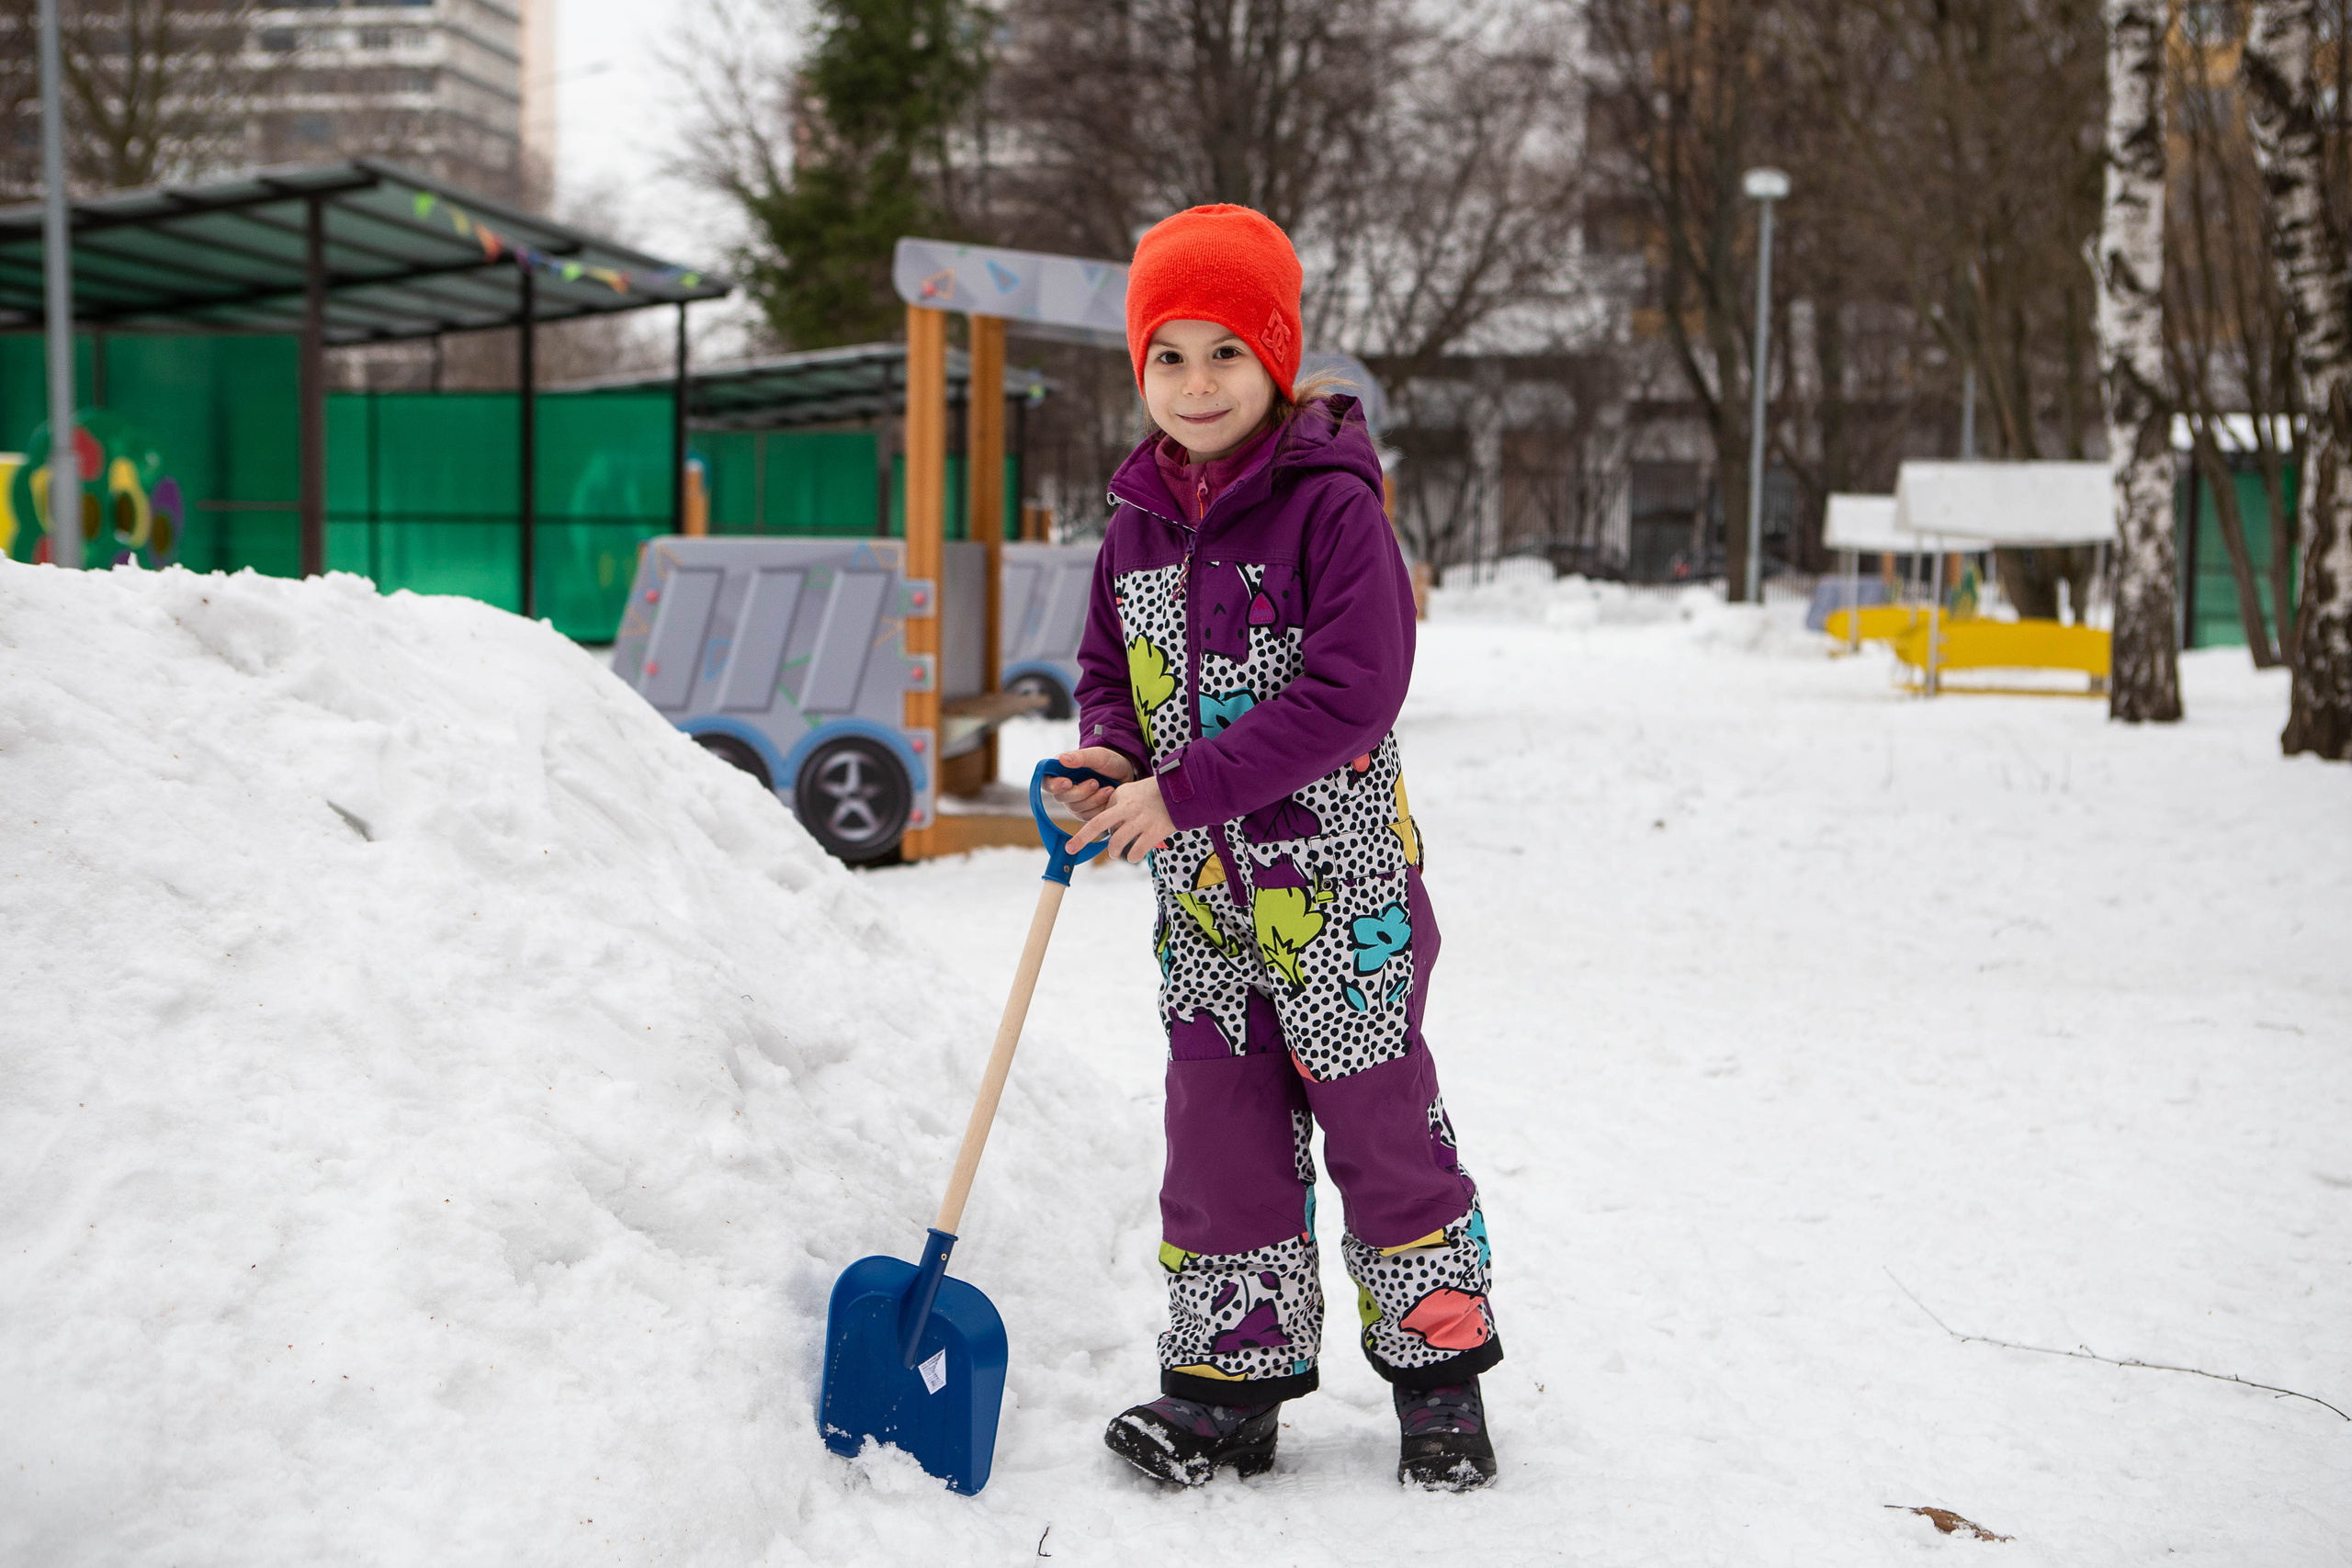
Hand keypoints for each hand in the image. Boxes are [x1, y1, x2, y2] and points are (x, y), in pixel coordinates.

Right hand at [1043, 747, 1133, 821]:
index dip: (1054, 785)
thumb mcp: (1097, 755)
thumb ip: (1080, 757)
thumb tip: (1062, 759)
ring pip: (1076, 809)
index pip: (1047, 782)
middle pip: (1062, 798)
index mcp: (1062, 772)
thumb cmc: (1109, 761)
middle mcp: (1065, 789)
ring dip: (1094, 799)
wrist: (1127, 774)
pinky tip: (1109, 796)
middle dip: (1081, 792)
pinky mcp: (1087, 813)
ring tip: (1108, 788)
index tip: (1068, 782)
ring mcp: (1075, 803)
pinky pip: (1089, 817)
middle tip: (1095, 782)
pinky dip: (1100, 807)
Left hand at [1060, 763, 1174, 863]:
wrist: (1183, 791)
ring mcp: (1141, 821)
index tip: (1089, 838)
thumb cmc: (1154, 794)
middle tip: (1070, 848)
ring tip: (1114, 853)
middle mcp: (1128, 808)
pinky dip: (1132, 856)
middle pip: (1098, 824)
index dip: (1095, 829)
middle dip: (1081, 838)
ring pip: (1116, 842)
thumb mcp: (1132, 791)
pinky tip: (1133, 856)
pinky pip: (1136, 851)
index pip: (1101, 816)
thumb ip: (1117, 806)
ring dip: (1112, 851)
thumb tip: (1107, 829)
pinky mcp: (1154, 832)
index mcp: (1121, 797)